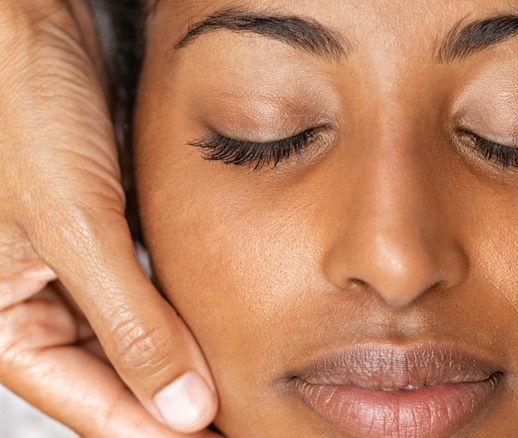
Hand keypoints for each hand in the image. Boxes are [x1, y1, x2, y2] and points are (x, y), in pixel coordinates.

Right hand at [0, 0, 217, 432]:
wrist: (26, 24)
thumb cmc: (18, 104)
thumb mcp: (72, 224)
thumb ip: (128, 321)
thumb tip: (179, 408)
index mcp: (5, 322)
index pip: (97, 407)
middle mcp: (40, 303)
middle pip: (124, 382)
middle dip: (185, 408)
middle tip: (252, 426)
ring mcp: (78, 270)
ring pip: (145, 341)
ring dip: (193, 363)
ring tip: (251, 390)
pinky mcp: (109, 235)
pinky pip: (154, 292)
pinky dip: (190, 313)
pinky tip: (231, 327)